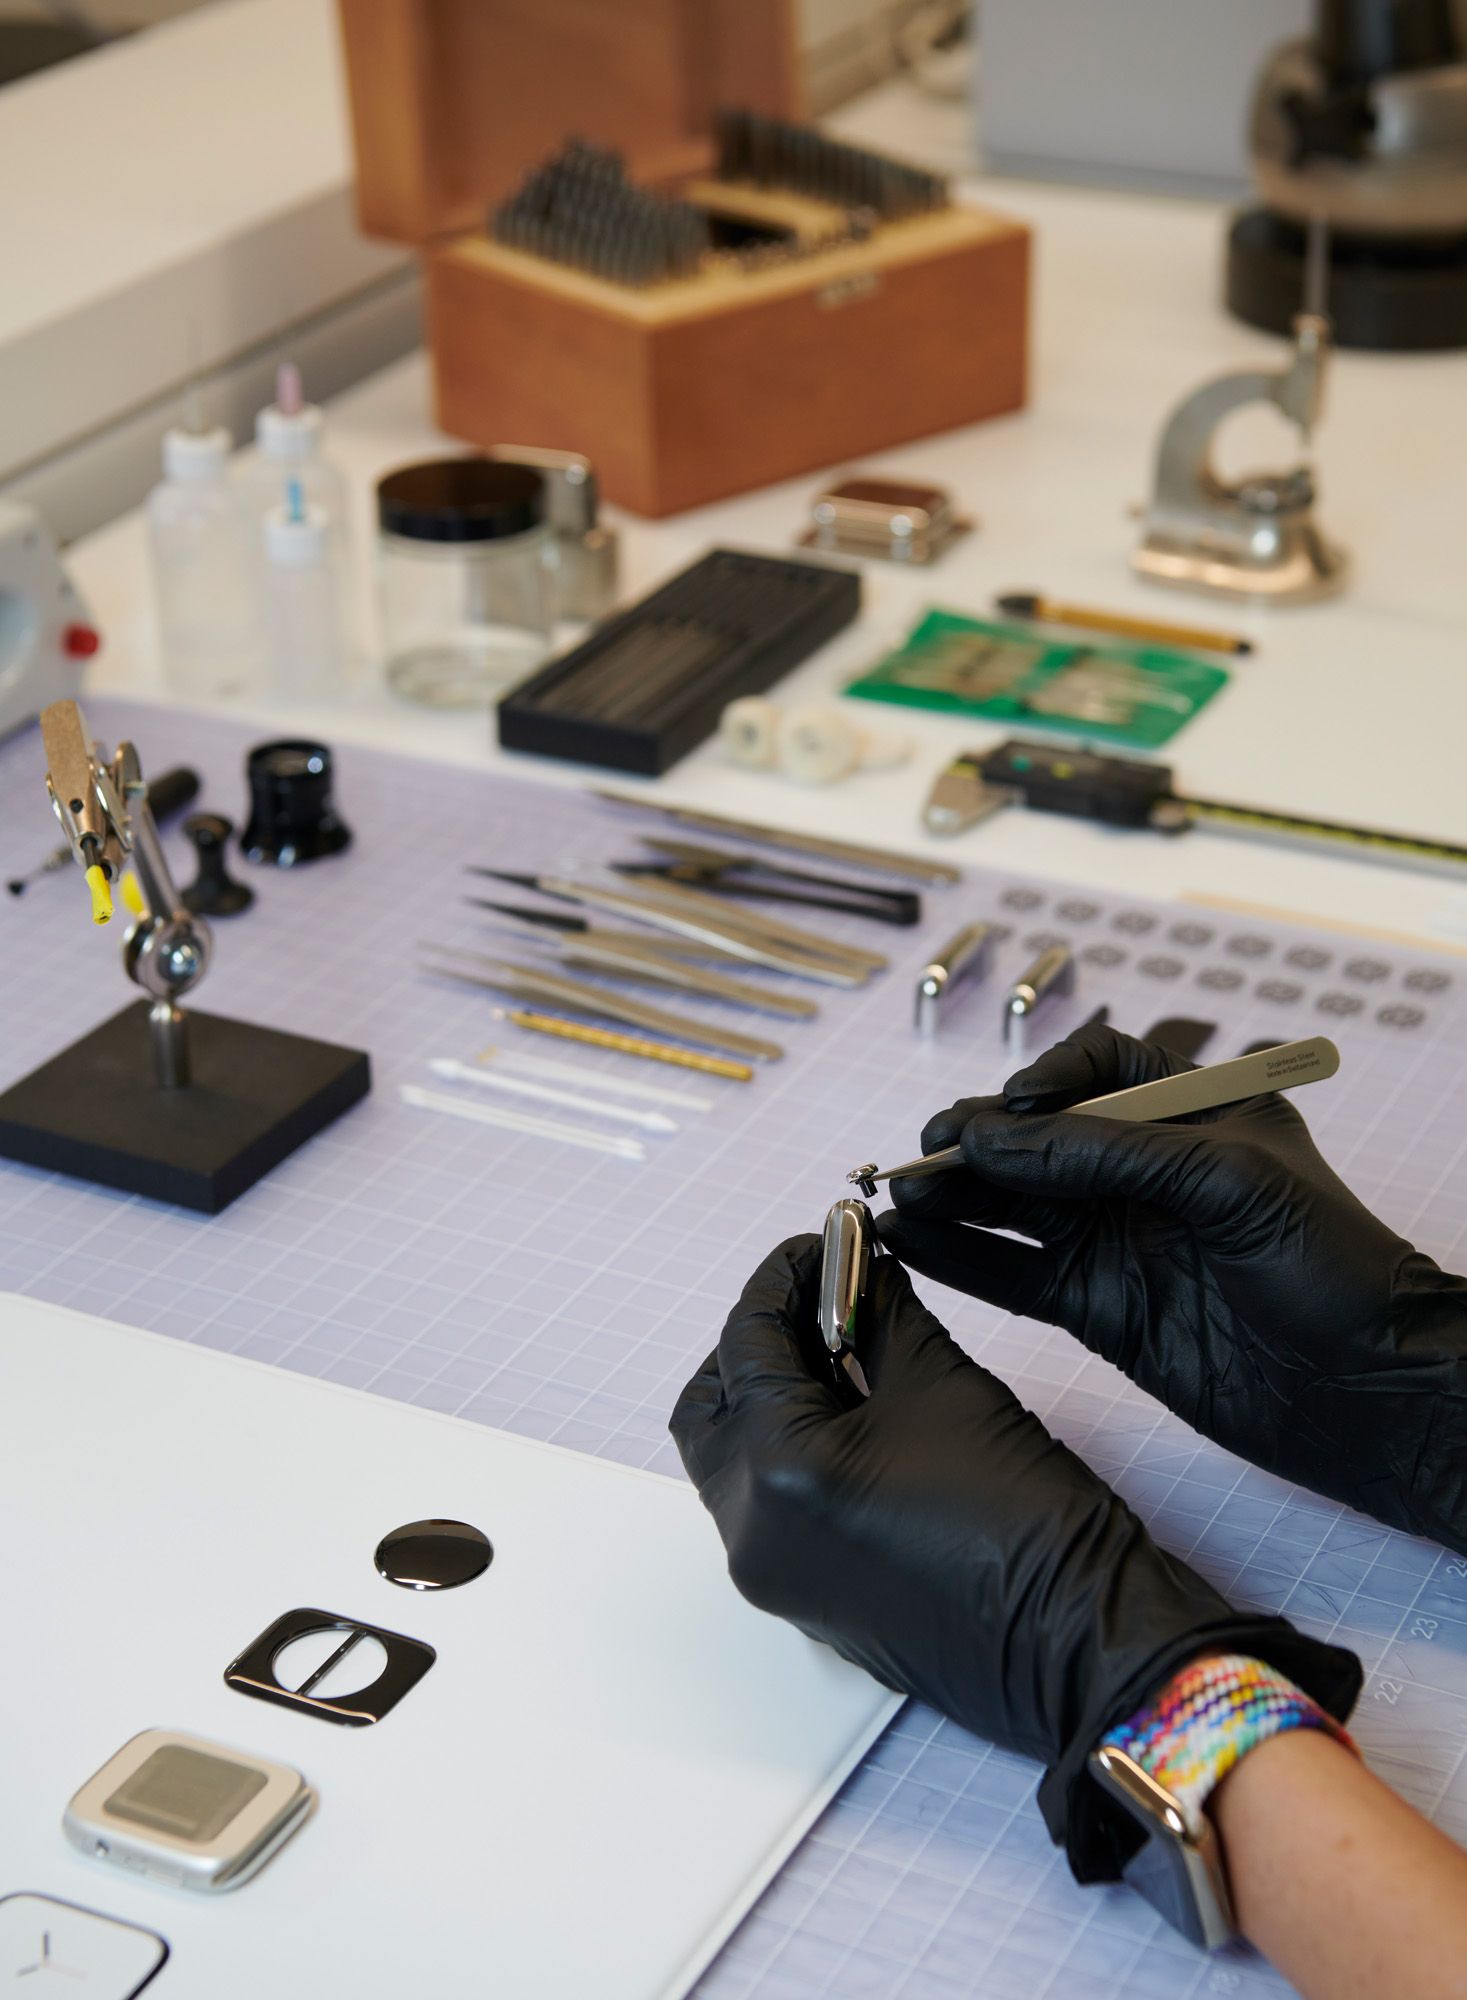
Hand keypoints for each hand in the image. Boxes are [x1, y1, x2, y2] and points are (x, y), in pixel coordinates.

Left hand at [670, 1235, 1358, 1879]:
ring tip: (843, 1350)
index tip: (822, 1242)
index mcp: (775, 1470)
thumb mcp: (942, 1382)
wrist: (1079, 1638)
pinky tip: (852, 1410)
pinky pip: (765, 1505)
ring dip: (772, 1395)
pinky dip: (789, 1449)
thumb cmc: (1025, 1520)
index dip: (784, 1275)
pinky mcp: (803, 1598)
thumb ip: (880, 1313)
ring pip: (731, 1457)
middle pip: (711, 1403)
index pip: (746, 1340)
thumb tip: (856, 1269)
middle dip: (757, 1340)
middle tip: (821, 1299)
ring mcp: (772, 1575)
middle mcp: (751, 1531)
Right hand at [880, 1021, 1466, 1551]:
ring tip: (893, 1198)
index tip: (1010, 1113)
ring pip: (1013, 1207)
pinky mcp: (1100, 1308)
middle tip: (920, 1155)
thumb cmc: (1334, 1267)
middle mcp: (1146, 1172)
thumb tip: (992, 1139)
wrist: (1370, 1394)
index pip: (1096, 1073)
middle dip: (974, 1144)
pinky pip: (1015, 1274)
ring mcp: (1119, 1240)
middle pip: (1036, 1141)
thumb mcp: (1226, 1182)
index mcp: (1193, 1115)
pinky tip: (913, 1247)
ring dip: (952, 1200)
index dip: (1044, 1085)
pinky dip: (962, 1260)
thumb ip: (1104, 1155)